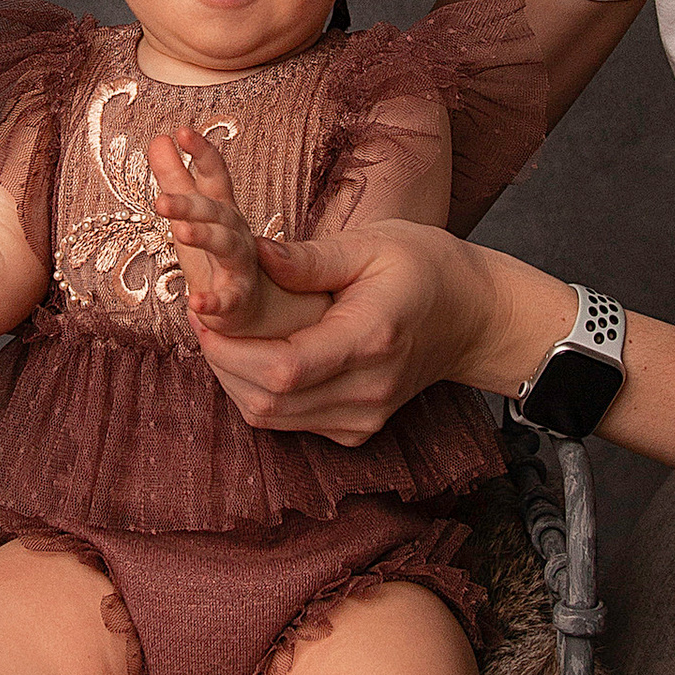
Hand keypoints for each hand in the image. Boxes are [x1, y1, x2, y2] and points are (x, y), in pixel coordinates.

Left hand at [149, 127, 317, 343]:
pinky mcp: (236, 300)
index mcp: (221, 209)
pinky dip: (213, 302)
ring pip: (226, 247)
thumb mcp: (192, 213)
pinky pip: (226, 301)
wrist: (250, 305)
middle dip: (190, 203)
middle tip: (161, 199)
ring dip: (205, 237)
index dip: (201, 153)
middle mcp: (234, 232)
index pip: (214, 176)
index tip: (182, 131)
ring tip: (181, 232)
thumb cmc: (215, 253)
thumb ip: (175, 176)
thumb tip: (158, 137)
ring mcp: (238, 266)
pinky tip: (195, 303)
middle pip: (215, 211)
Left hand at [190, 218, 500, 444]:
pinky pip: (289, 421)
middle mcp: (369, 391)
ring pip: (271, 417)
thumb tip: (252, 255)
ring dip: (234, 379)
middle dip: (222, 361)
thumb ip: (310, 257)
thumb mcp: (373, 243)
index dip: (230, 348)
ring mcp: (364, 418)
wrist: (472, 317)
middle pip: (268, 400)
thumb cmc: (424, 267)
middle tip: (202, 317)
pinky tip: (254, 355)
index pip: (283, 369)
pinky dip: (259, 392)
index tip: (202, 312)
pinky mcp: (357, 430)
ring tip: (220, 332)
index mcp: (372, 339)